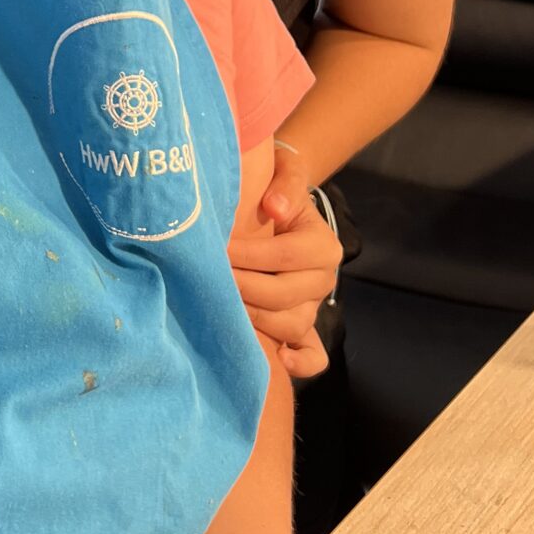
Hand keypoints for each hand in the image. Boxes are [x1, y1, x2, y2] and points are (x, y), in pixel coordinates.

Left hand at [228, 144, 339, 377]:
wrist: (272, 204)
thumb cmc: (273, 187)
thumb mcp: (284, 170)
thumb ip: (285, 181)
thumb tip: (275, 208)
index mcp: (322, 244)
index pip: (287, 255)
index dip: (250, 254)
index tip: (218, 247)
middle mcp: (323, 278)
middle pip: (286, 295)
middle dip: (244, 286)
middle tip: (210, 276)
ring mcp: (313, 306)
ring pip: (291, 325)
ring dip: (255, 318)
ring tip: (222, 303)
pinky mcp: (303, 327)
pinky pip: (312, 355)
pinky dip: (300, 362)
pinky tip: (278, 361)